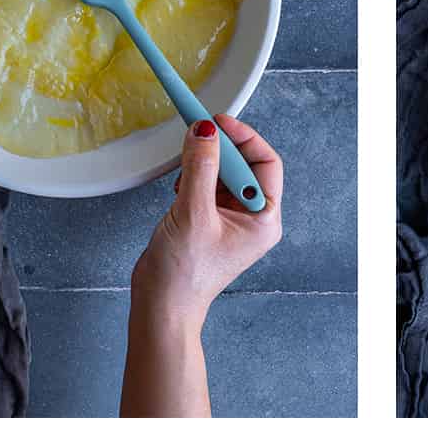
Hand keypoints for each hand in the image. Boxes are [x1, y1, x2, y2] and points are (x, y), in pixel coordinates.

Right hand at [132, 115, 282, 326]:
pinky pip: (208, 186)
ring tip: (185, 173)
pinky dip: (194, 178)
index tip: (218, 123)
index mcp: (263, 220)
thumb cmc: (184, 275)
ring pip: (224, 174)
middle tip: (196, 135)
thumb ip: (200, 167)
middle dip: (220, 150)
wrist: (162, 305)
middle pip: (244, 165)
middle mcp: (253, 219)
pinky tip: (180, 188)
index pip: (266, 163)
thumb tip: (205, 131)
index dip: (244, 138)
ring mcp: (231, 221)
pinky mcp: (210, 221)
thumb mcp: (193, 213)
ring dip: (204, 164)